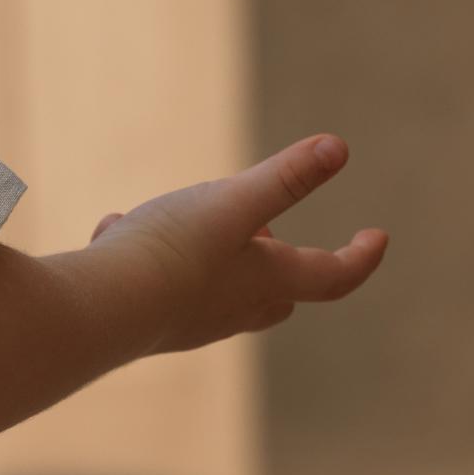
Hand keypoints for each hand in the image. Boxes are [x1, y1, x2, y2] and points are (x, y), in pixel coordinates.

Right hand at [85, 134, 386, 350]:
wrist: (97, 313)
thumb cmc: (170, 255)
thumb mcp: (231, 202)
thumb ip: (285, 177)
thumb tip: (338, 147)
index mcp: (267, 282)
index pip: (333, 276)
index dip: (361, 256)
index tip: (377, 235)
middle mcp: (233, 311)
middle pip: (278, 298)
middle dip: (279, 263)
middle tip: (262, 229)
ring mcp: (188, 324)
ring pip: (217, 292)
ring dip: (208, 254)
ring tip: (174, 218)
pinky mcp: (146, 327)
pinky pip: (158, 289)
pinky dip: (148, 257)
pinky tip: (114, 234)